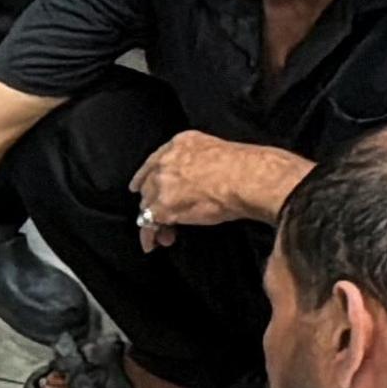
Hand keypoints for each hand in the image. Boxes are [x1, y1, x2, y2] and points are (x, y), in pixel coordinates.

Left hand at [128, 132, 306, 244]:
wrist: (247, 178)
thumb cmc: (244, 167)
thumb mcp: (216, 152)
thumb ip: (200, 162)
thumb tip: (202, 179)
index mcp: (180, 144)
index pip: (154, 162)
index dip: (145, 177)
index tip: (139, 186)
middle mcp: (166, 162)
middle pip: (149, 187)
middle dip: (153, 204)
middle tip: (162, 220)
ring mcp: (162, 183)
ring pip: (147, 206)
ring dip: (154, 222)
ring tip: (163, 237)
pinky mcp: (163, 206)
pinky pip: (149, 223)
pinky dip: (149, 235)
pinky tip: (152, 244)